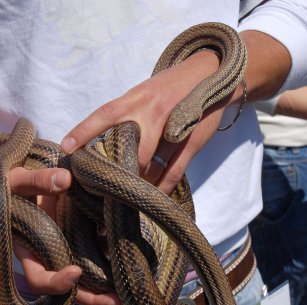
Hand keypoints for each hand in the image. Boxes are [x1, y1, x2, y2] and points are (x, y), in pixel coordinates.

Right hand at [10, 167, 120, 304]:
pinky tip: (130, 255)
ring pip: (88, 275)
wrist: (29, 180)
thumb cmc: (15, 185)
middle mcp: (51, 255)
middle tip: (117, 300)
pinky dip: (112, 257)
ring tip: (130, 286)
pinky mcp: (83, 238)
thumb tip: (64, 180)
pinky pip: (98, 253)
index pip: (38, 278)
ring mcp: (69, 249)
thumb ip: (37, 181)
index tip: (75, 272)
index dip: (55, 282)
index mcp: (30, 250)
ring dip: (108, 283)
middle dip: (93, 297)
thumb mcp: (18, 182)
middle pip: (70, 288)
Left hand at [61, 51, 231, 194]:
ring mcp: (173, 129)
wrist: (211, 74)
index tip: (66, 148)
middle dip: (114, 171)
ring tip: (123, 199)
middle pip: (128, 149)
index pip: (104, 114)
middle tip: (99, 188)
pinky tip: (151, 198)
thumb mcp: (145, 92)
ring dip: (136, 184)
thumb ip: (126, 114)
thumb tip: (106, 141)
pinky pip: (172, 173)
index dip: (84, 131)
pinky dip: (160, 188)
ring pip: (149, 165)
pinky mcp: (191, 143)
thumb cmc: (171, 87)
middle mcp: (152, 113)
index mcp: (137, 98)